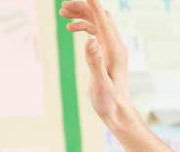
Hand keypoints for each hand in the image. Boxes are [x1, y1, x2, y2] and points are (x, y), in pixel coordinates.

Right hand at [60, 0, 132, 126]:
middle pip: (101, 17)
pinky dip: (84, 26)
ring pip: (98, 23)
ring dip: (82, 15)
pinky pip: (97, 32)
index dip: (92, 4)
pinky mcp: (109, 54)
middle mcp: (116, 46)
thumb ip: (94, 62)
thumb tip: (90, 40)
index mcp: (115, 50)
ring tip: (62, 14)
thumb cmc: (109, 102)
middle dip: (83, 7)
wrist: (118, 113)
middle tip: (62, 7)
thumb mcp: (100, 83)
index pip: (104, 20)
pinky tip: (71, 29)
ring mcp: (113, 49)